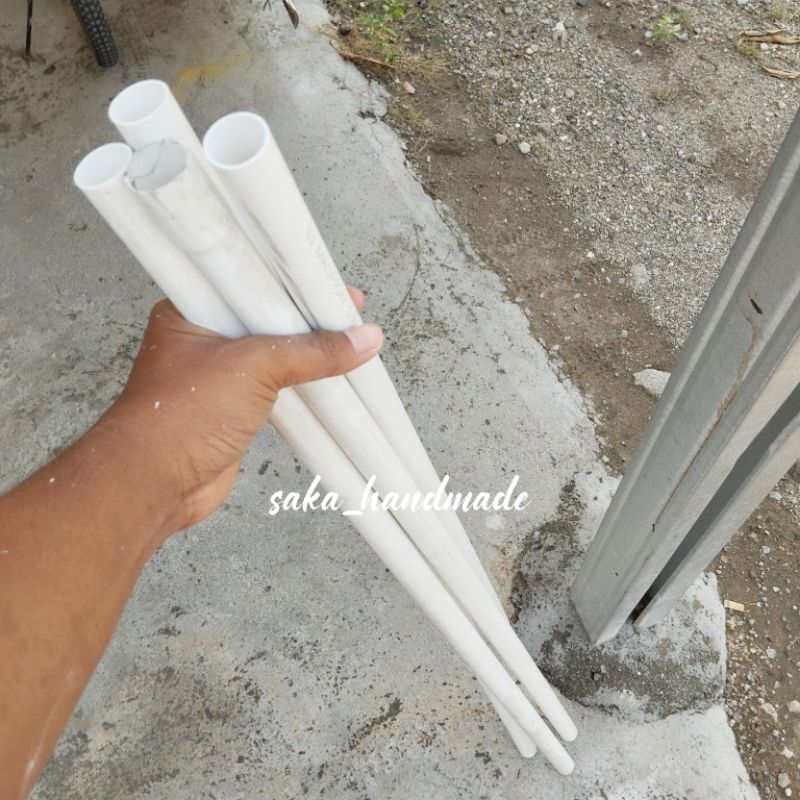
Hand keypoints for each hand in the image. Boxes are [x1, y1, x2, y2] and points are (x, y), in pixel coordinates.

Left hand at [102, 288, 381, 534]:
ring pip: (274, 350)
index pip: (251, 279)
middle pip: (267, 314)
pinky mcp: (234, 404)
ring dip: (307, 349)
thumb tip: (363, 340)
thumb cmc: (180, 416)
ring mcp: (219, 372)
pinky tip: (328, 375)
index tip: (330, 284)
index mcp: (192, 308)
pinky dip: (302, 379)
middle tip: (349, 310)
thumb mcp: (254, 368)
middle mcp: (204, 335)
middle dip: (308, 314)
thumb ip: (311, 352)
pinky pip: (277, 382)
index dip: (294, 280)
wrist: (156, 483)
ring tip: (347, 341)